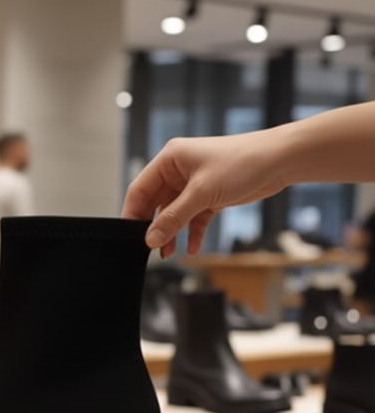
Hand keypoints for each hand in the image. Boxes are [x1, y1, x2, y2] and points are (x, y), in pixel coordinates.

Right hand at [122, 129, 287, 258]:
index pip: (140, 189)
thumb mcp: (202, 193)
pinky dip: (192, 233)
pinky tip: (192, 247)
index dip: (133, 213)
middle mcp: (178, 170)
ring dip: (172, 233)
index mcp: (170, 159)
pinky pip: (193, 218)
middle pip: (155, 203)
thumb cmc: (243, 162)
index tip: (130, 236)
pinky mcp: (210, 195)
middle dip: (154, 227)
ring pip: (174, 213)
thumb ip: (174, 218)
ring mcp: (194, 183)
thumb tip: (151, 238)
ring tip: (168, 253)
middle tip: (150, 248)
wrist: (281, 160)